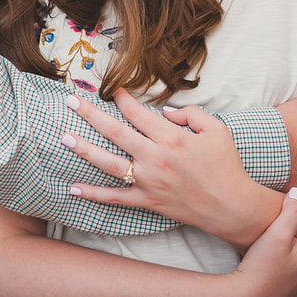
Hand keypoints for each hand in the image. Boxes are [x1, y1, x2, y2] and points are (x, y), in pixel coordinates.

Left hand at [61, 88, 263, 243]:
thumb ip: (190, 113)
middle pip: (115, 132)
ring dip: (84, 149)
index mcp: (171, 137)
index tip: (113, 89)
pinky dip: (94, 194)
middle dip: (90, 114)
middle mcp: (155, 158)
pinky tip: (73, 188)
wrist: (232, 206)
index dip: (122, 99)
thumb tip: (164, 112)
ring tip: (64, 137)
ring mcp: (148, 182)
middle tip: (70, 101)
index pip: (137, 113)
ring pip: (108, 163)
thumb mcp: (216, 129)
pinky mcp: (147, 201)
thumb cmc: (226, 165)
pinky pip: (115, 198)